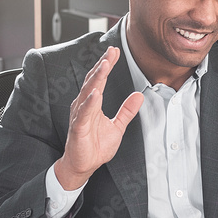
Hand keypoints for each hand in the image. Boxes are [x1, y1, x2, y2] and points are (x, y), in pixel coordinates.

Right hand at [54, 47, 143, 189]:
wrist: (83, 165)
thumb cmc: (95, 146)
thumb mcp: (117, 126)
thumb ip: (127, 111)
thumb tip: (139, 95)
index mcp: (92, 104)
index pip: (99, 79)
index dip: (107, 64)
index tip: (115, 51)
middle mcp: (84, 106)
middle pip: (93, 81)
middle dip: (102, 65)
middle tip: (111, 51)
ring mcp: (79, 116)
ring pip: (88, 93)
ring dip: (97, 78)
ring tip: (105, 65)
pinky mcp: (78, 128)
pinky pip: (83, 114)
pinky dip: (89, 103)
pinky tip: (95, 94)